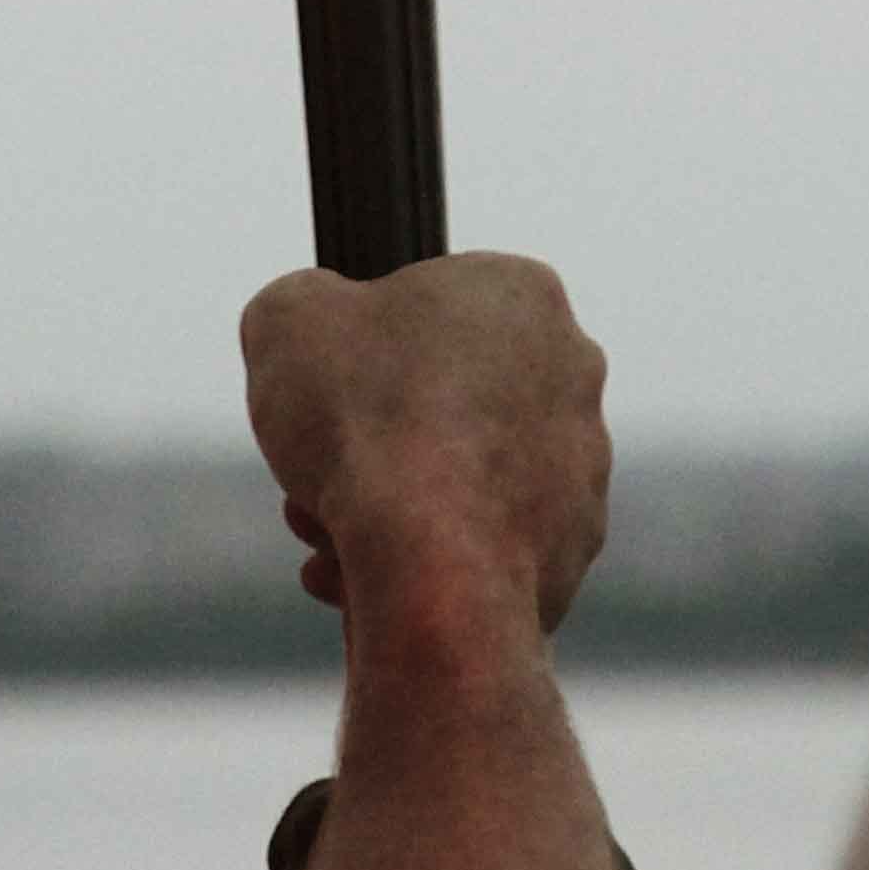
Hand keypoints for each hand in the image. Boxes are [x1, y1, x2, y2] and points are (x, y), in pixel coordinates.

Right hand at [243, 253, 611, 641]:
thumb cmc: (367, 425)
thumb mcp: (287, 319)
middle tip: (320, 464)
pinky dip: (423, 559)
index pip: (427, 304)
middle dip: (371, 436)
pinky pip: (480, 545)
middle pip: (441, 398)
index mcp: (521, 296)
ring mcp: (581, 467)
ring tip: (328, 528)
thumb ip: (301, 303)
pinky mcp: (569, 548)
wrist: (432, 568)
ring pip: (458, 478)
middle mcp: (571, 375)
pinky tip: (360, 573)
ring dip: (387, 502)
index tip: (326, 383)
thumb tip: (313, 325)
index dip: (359, 345)